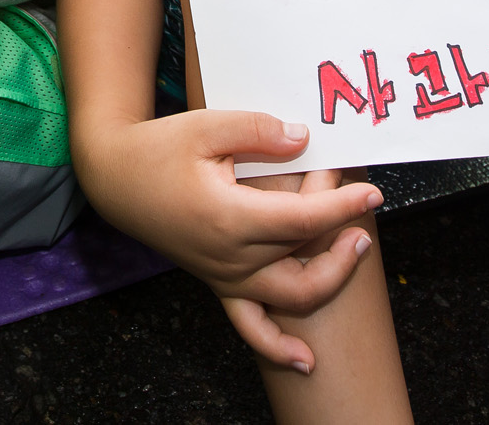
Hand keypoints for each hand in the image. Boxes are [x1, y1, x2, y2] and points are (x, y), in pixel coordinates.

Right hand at [80, 110, 379, 369]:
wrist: (116, 179)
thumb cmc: (157, 150)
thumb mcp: (206, 126)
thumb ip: (259, 131)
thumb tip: (305, 140)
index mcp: (229, 217)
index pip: (303, 219)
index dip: (342, 207)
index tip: (372, 192)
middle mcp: (229, 256)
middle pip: (303, 260)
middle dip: (342, 242)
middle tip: (363, 215)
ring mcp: (223, 275)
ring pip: (289, 297)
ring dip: (329, 281)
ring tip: (353, 250)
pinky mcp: (217, 282)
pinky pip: (250, 326)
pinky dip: (278, 347)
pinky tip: (305, 361)